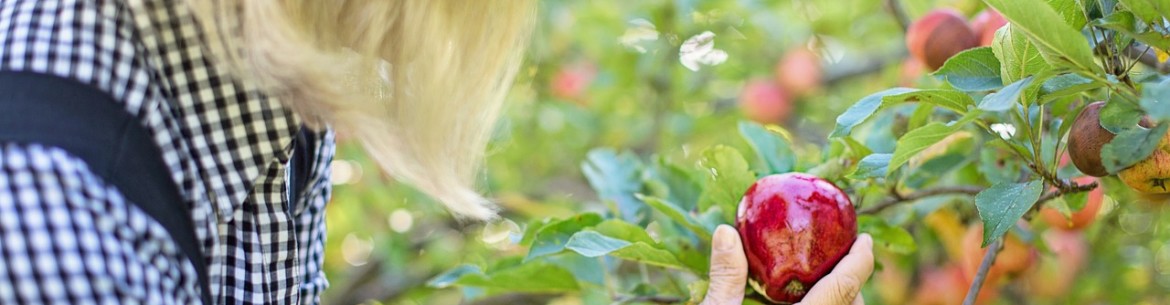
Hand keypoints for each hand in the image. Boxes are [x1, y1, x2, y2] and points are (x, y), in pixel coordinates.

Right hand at [700, 225, 873, 304]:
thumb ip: (726, 276)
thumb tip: (726, 230)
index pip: (844, 286)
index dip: (861, 261)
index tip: (865, 239)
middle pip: (850, 304)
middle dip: (851, 280)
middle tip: (841, 255)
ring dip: (838, 295)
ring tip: (823, 277)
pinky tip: (804, 299)